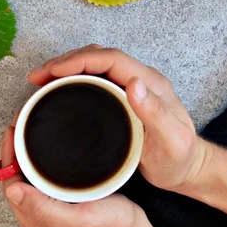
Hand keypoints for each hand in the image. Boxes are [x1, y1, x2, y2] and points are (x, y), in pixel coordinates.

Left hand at [0, 124, 146, 226]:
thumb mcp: (82, 221)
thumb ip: (45, 210)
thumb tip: (13, 191)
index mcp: (37, 224)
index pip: (11, 185)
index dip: (9, 157)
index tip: (13, 131)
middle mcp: (35, 219)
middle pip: (13, 179)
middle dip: (12, 150)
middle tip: (18, 122)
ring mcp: (43, 211)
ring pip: (23, 177)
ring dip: (20, 153)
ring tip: (23, 128)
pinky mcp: (54, 203)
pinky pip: (35, 178)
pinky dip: (32, 159)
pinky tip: (36, 146)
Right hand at [28, 45, 207, 191]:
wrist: (188, 169)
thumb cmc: (179, 159)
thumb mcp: (171, 140)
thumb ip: (155, 113)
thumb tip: (133, 83)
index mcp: (149, 82)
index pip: (110, 58)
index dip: (79, 60)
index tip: (52, 71)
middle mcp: (139, 79)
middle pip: (97, 56)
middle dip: (65, 61)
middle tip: (38, 76)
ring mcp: (130, 87)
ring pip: (94, 66)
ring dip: (66, 68)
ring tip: (41, 80)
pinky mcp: (122, 98)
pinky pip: (94, 79)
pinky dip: (72, 80)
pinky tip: (58, 91)